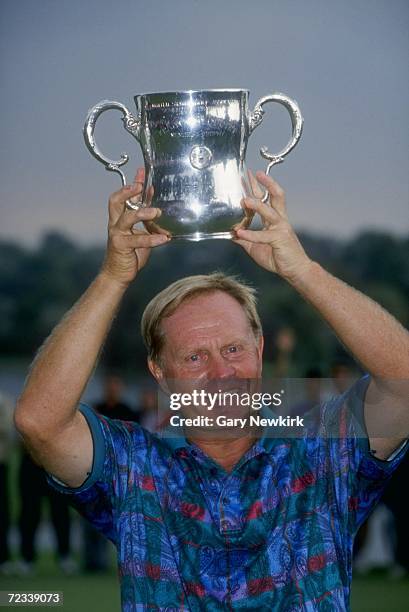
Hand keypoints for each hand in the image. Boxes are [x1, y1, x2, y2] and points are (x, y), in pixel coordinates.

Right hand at [101, 168, 169, 285]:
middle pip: (115, 201)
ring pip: (126, 218)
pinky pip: (137, 240)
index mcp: (120, 218)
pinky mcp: (121, 246)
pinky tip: (164, 238)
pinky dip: (152, 239)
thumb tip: (157, 208)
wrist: (117, 274)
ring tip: (157, 212)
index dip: (133, 183)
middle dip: (127, 191)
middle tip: (140, 185)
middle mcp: (116, 223)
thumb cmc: (130, 253)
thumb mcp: (141, 233)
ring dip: (142, 213)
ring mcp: (117, 234)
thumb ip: (147, 222)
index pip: (125, 196)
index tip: (142, 171)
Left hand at [233, 170, 311, 282]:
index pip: (267, 198)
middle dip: (267, 183)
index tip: (251, 174)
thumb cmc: (278, 257)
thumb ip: (245, 239)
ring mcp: (281, 228)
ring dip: (257, 205)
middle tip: (255, 173)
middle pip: (276, 196)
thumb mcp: (255, 247)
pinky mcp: (280, 240)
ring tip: (245, 200)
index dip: (260, 185)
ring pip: (270, 212)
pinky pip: (264, 236)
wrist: (295, 271)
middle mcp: (280, 220)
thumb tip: (231, 233)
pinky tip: (239, 233)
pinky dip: (251, 234)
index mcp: (275, 220)